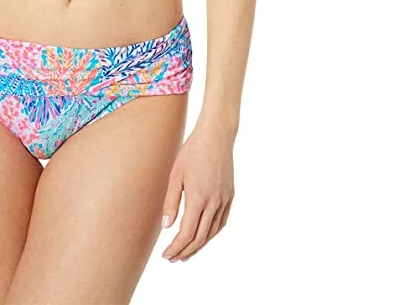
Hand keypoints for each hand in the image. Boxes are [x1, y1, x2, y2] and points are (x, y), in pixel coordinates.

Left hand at [160, 123, 234, 261]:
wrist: (216, 136)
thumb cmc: (192, 151)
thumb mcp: (175, 175)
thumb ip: (171, 202)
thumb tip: (167, 226)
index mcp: (198, 199)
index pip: (186, 234)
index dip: (176, 248)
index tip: (166, 255)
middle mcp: (214, 204)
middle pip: (200, 238)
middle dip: (185, 251)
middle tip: (173, 259)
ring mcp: (224, 200)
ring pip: (212, 233)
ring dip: (199, 246)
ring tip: (186, 252)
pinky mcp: (230, 196)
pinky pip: (221, 222)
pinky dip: (211, 234)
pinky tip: (204, 236)